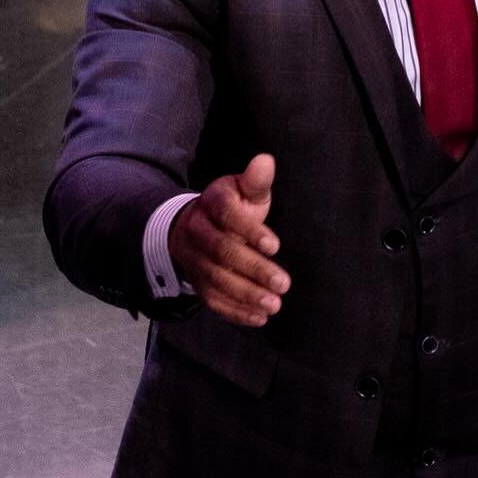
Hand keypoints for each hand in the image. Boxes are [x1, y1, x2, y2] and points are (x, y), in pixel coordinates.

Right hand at [167, 153, 289, 325]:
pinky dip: (234, 311)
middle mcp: (197, 231)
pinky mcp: (196, 281)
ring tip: (274, 304)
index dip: (250, 231)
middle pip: (222, 253)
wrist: (196, 225)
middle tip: (283, 283)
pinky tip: (259, 317)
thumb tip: (265, 160)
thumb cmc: (233, 206)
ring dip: (246, 294)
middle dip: (253, 269)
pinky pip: (211, 299)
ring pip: (216, 279)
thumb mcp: (244, 189)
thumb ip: (256, 180)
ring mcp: (193, 259)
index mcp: (211, 204)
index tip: (275, 245)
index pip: (227, 216)